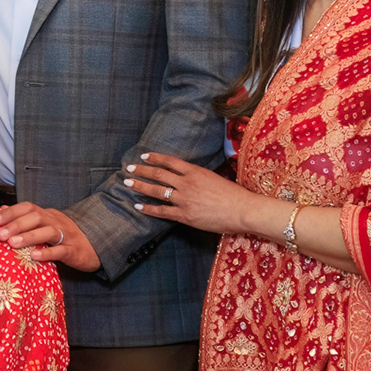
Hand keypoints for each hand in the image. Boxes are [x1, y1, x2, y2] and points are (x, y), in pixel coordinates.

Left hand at [0, 203, 98, 270]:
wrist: (94, 247)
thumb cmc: (64, 237)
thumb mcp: (45, 225)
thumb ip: (24, 218)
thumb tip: (2, 210)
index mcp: (47, 215)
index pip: (28, 207)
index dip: (11, 212)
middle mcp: (55, 221)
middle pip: (36, 217)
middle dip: (16, 224)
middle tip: (0, 234)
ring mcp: (66, 235)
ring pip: (48, 231)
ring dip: (29, 236)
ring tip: (12, 243)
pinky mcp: (73, 251)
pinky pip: (61, 250)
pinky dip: (47, 253)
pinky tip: (34, 256)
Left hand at [124, 152, 256, 236]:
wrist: (243, 210)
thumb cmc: (234, 195)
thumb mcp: (215, 178)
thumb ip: (199, 177)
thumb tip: (188, 177)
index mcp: (195, 171)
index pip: (170, 161)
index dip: (155, 157)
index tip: (144, 156)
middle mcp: (187, 183)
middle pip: (158, 174)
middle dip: (142, 171)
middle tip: (129, 168)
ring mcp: (184, 199)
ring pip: (156, 191)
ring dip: (140, 186)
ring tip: (127, 183)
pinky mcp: (185, 215)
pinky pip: (162, 211)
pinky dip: (148, 208)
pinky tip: (138, 206)